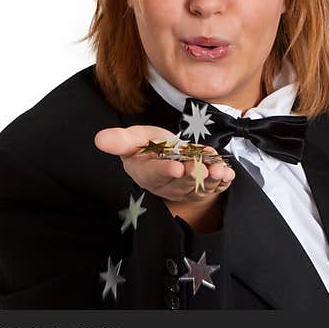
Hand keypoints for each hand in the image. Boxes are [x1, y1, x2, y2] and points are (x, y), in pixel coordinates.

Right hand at [94, 125, 235, 204]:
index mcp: (147, 173)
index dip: (165, 170)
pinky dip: (223, 181)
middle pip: (180, 181)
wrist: (167, 158)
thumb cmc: (148, 148)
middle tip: (200, 167)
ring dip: (211, 179)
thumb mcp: (134, 139)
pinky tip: (229, 173)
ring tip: (220, 170)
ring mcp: (186, 188)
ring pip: (199, 186)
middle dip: (192, 174)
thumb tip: (99, 139)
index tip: (175, 166)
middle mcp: (167, 185)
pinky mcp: (202, 188)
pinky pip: (213, 186)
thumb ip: (120, 140)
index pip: (155, 174)